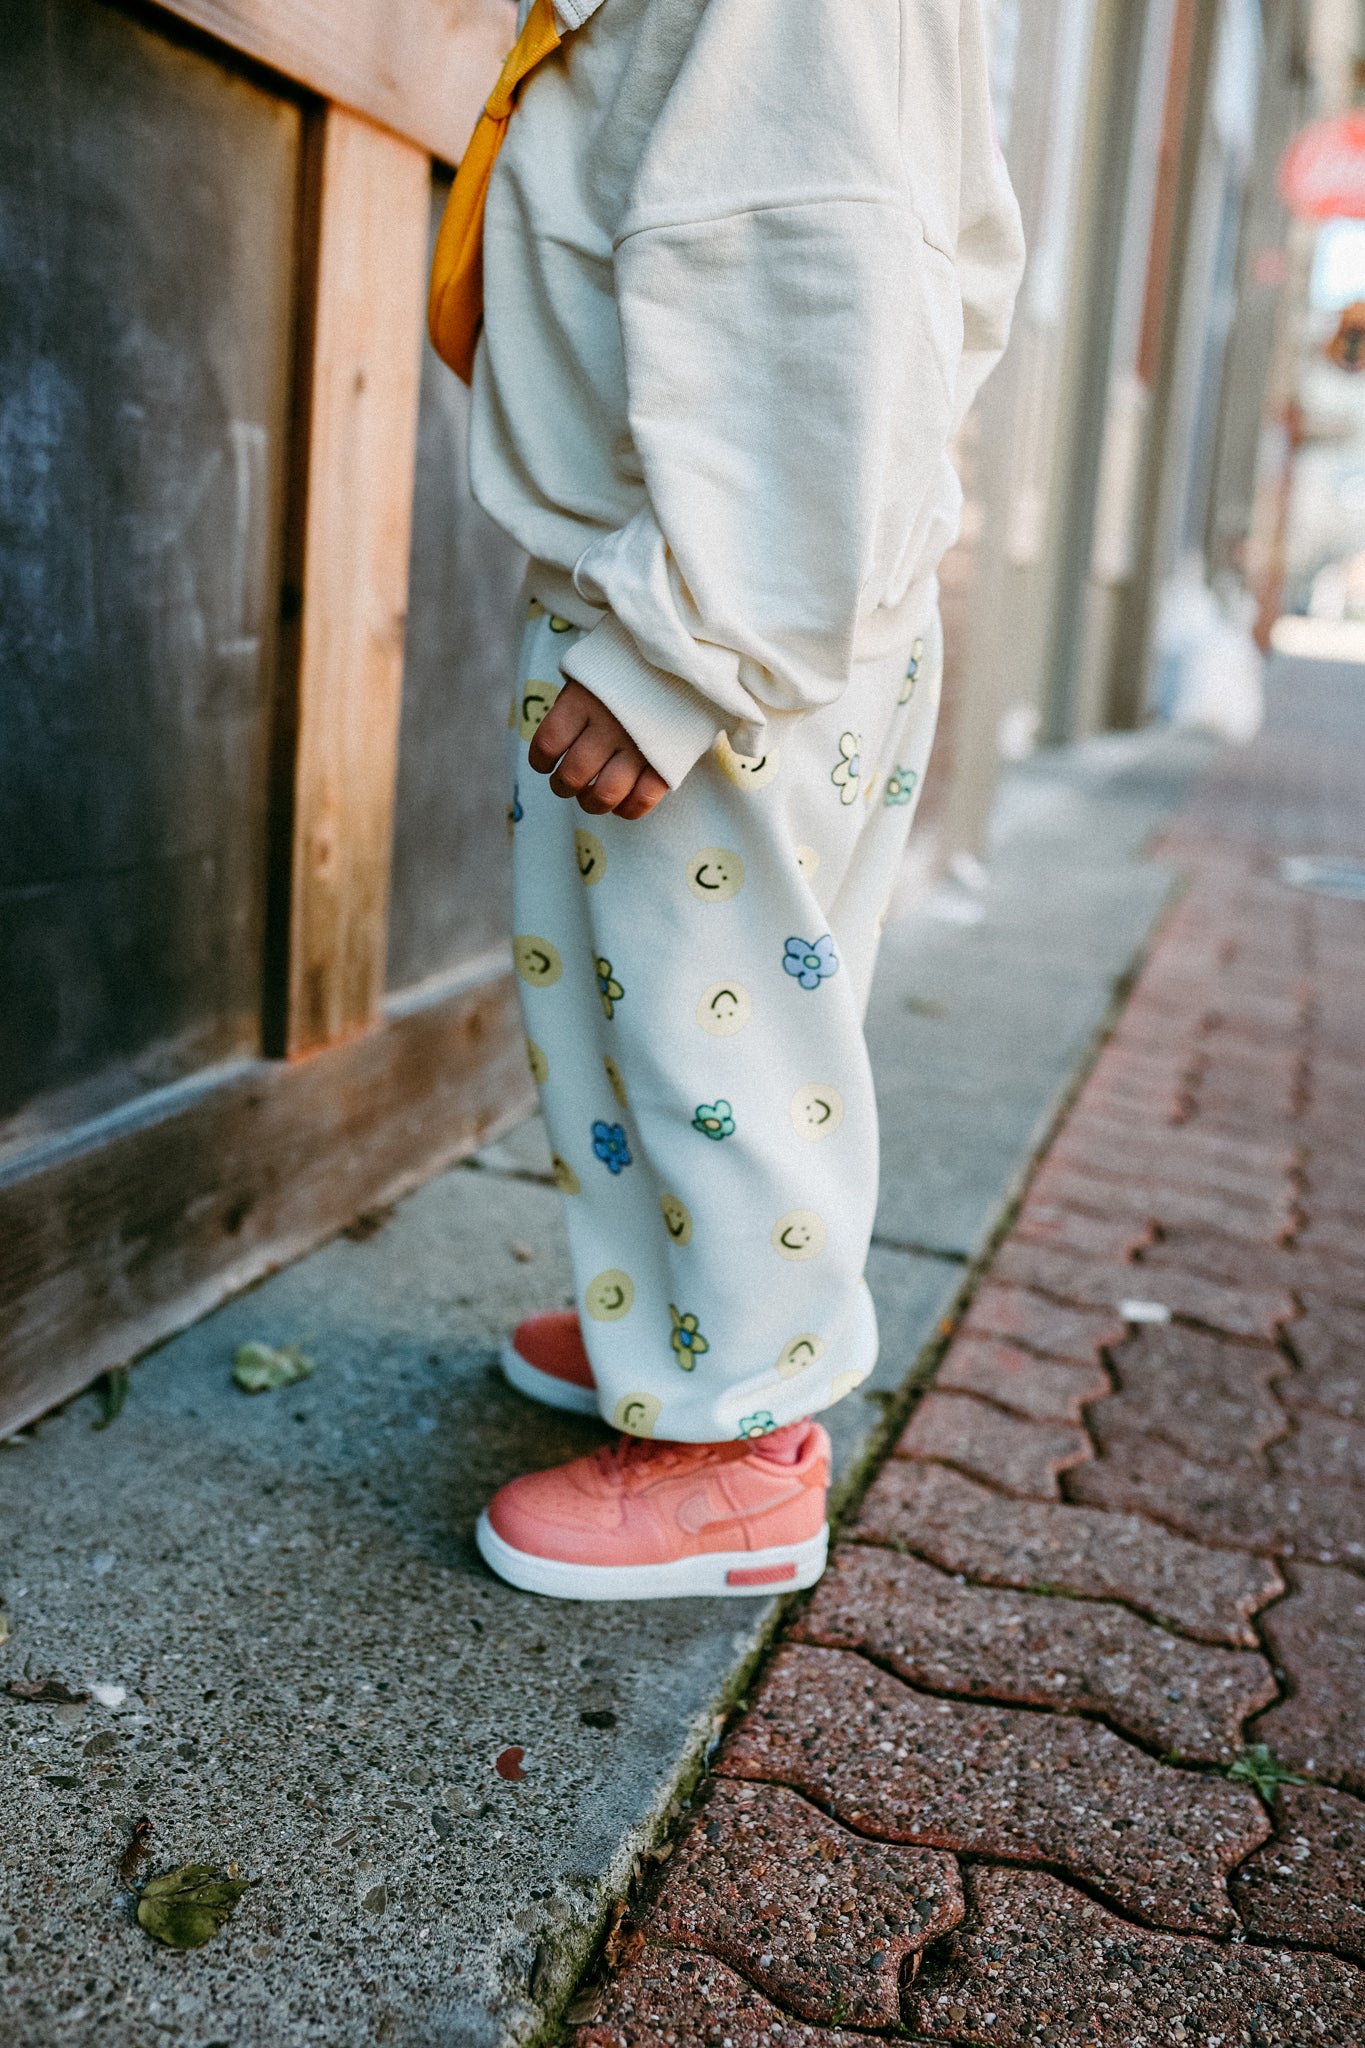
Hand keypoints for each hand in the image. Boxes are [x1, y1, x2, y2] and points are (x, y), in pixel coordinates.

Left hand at [528, 681, 668, 818]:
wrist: (684, 660)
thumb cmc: (628, 671)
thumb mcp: (594, 674)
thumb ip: (575, 706)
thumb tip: (557, 746)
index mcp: (583, 699)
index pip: (548, 743)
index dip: (540, 761)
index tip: (545, 765)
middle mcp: (608, 724)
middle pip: (573, 775)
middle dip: (563, 787)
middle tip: (567, 785)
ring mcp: (638, 745)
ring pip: (604, 794)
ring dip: (592, 803)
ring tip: (591, 797)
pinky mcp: (666, 759)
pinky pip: (642, 799)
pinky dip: (628, 809)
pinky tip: (621, 805)